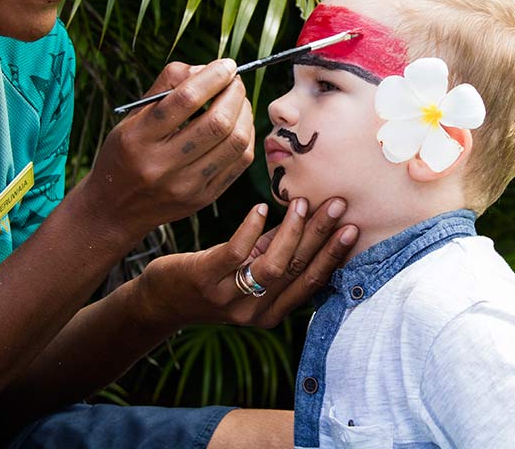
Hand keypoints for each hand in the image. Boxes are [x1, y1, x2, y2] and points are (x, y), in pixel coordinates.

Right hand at [84, 60, 255, 231]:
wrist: (115, 210)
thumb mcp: (131, 118)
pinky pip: (240, 162)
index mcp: (138, 139)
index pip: (185, 100)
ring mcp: (185, 186)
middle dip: (234, 94)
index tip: (226, 65)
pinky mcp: (203, 198)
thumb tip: (206, 68)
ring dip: (245, 114)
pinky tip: (239, 125)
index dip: (213, 77)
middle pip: (217, 123)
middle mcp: (161, 166)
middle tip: (234, 81)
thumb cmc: (125, 153)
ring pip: (236, 143)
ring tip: (238, 101)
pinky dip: (246, 137)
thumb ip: (165, 87)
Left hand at [135, 197, 356, 327]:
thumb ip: (277, 252)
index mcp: (272, 312)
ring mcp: (230, 298)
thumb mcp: (249, 271)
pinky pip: (235, 253)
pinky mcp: (205, 280)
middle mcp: (255, 311)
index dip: (334, 255)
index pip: (311, 282)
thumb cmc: (212, 281)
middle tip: (338, 204)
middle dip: (322, 235)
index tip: (354, 227)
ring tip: (303, 202)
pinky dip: (251, 229)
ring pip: (273, 265)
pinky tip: (260, 208)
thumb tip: (309, 217)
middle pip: (297, 270)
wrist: (161, 301)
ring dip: (292, 231)